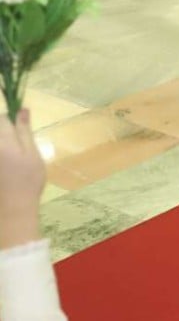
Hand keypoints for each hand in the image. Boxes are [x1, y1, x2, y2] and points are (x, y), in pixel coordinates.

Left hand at [0, 110, 44, 249]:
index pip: (2, 119)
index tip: (18, 129)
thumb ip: (25, 131)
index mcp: (3, 141)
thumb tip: (22, 109)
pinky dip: (2, 159)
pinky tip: (5, 171)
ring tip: (10, 163)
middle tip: (15, 149)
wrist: (12, 211)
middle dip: (3, 133)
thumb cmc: (28, 182)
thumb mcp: (32, 155)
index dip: (9, 120)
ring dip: (3, 147)